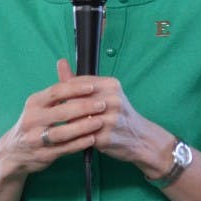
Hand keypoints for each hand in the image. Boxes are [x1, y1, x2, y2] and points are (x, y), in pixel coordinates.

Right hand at [0, 59, 106, 178]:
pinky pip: (64, 149)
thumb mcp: (39, 104)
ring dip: (83, 127)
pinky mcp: (43, 155)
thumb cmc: (34, 123)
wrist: (15, 151)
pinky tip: (92, 139)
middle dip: (84, 107)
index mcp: (34, 103)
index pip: (56, 92)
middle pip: (61, 112)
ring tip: (99, 122)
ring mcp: (36, 139)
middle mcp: (32, 119)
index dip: (75, 89)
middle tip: (102, 105)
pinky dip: (79, 144)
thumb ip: (56, 89)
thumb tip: (64, 62)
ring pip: (62, 132)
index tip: (93, 87)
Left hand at [57, 61, 172, 176]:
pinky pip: (81, 135)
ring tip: (67, 126)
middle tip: (61, 115)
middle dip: (65, 108)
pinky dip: (75, 136)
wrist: (140, 138)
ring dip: (68, 123)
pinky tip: (74, 137)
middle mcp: (113, 99)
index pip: (77, 83)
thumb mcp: (104, 93)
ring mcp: (110, 119)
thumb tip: (60, 62)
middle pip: (75, 100)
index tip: (62, 100)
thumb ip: (79, 81)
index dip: (66, 92)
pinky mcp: (106, 137)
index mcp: (111, 85)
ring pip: (75, 118)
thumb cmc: (118, 114)